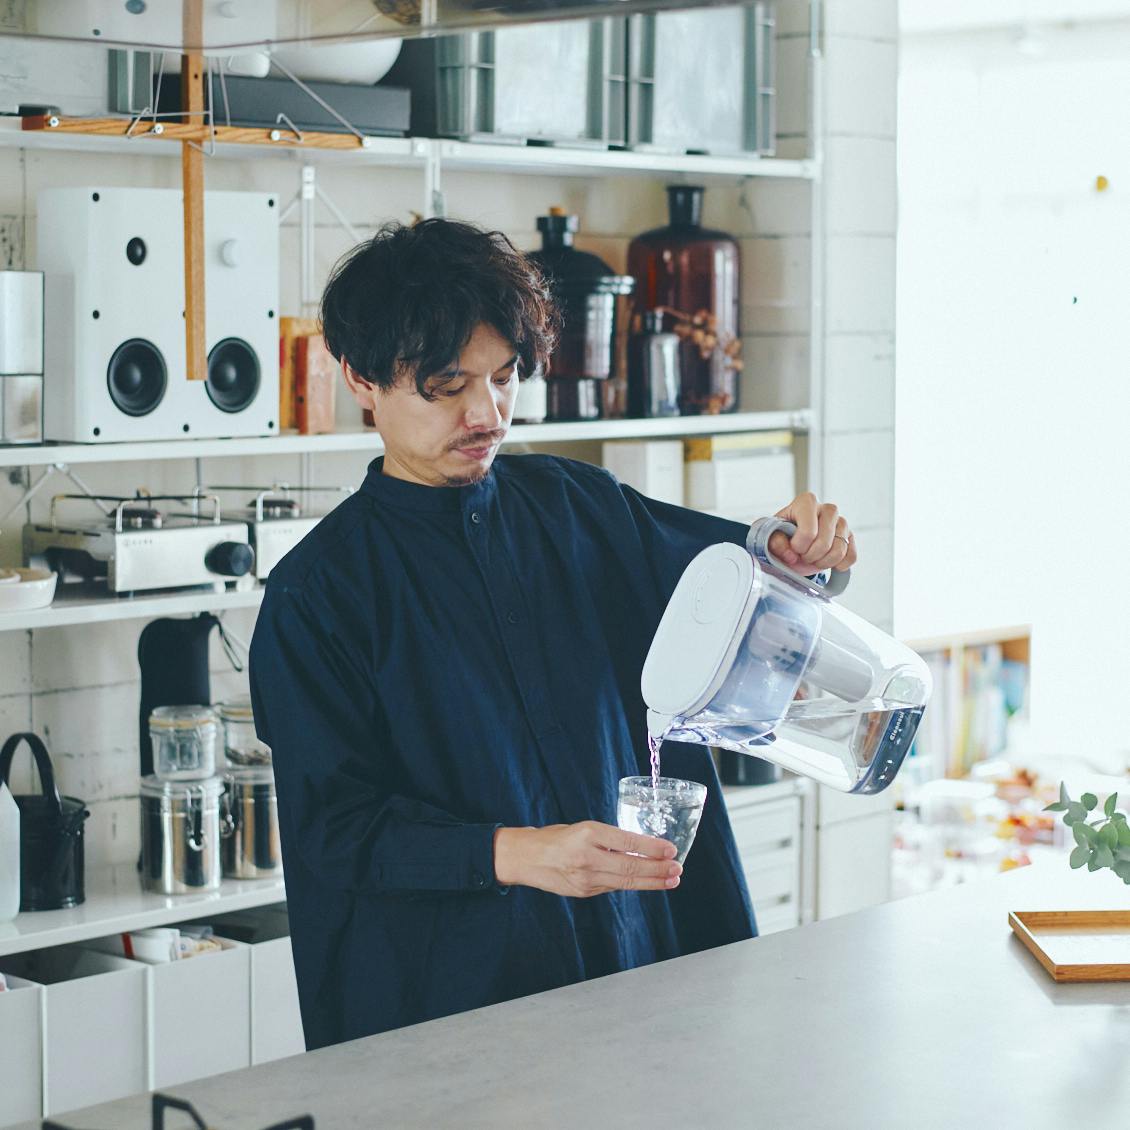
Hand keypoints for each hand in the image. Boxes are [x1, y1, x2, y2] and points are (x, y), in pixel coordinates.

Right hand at [493, 822, 681, 896]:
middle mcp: (587, 857)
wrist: (525, 858)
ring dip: (652, 881)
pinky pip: (614, 887)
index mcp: (587, 833)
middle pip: (630, 866)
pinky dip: (633, 884)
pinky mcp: (584, 892)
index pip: (627, 841)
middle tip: (678, 868)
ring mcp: (585, 878)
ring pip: (626, 882)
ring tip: (671, 880)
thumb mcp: (582, 828)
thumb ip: (608, 839)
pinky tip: (648, 882)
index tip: (671, 849)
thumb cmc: (554, 838)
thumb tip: (640, 847)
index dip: (652, 847)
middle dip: (659, 869)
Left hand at [771, 492, 857, 575]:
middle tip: (801, 554)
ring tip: (812, 557)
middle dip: (810, 556)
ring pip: (839, 551)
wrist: (793, 545)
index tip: (792, 546)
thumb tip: (791, 554)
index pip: (808, 532)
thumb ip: (775, 542)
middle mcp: (827, 508)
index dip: (798, 546)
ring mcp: (842, 522)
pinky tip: (825, 560)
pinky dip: (838, 565)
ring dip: (823, 562)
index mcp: (806, 502)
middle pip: (824, 543)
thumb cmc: (783, 537)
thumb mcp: (771, 537)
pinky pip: (850, 557)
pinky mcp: (850, 537)